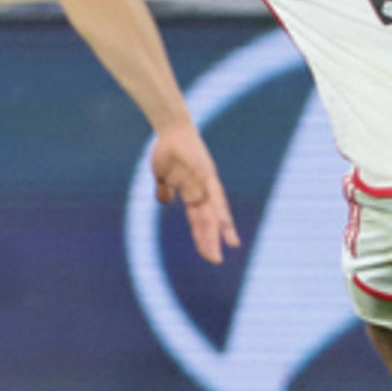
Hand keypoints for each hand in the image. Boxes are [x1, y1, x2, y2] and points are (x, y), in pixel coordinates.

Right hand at [151, 120, 240, 264]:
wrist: (172, 129)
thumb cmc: (169, 151)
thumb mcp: (163, 175)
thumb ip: (165, 189)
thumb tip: (164, 201)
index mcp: (194, 193)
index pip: (201, 220)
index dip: (206, 237)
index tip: (212, 255)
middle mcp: (204, 190)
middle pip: (209, 220)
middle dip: (211, 240)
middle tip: (216, 260)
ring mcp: (206, 181)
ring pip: (215, 209)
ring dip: (220, 227)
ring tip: (229, 243)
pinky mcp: (205, 172)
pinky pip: (214, 191)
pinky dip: (218, 205)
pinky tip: (223, 218)